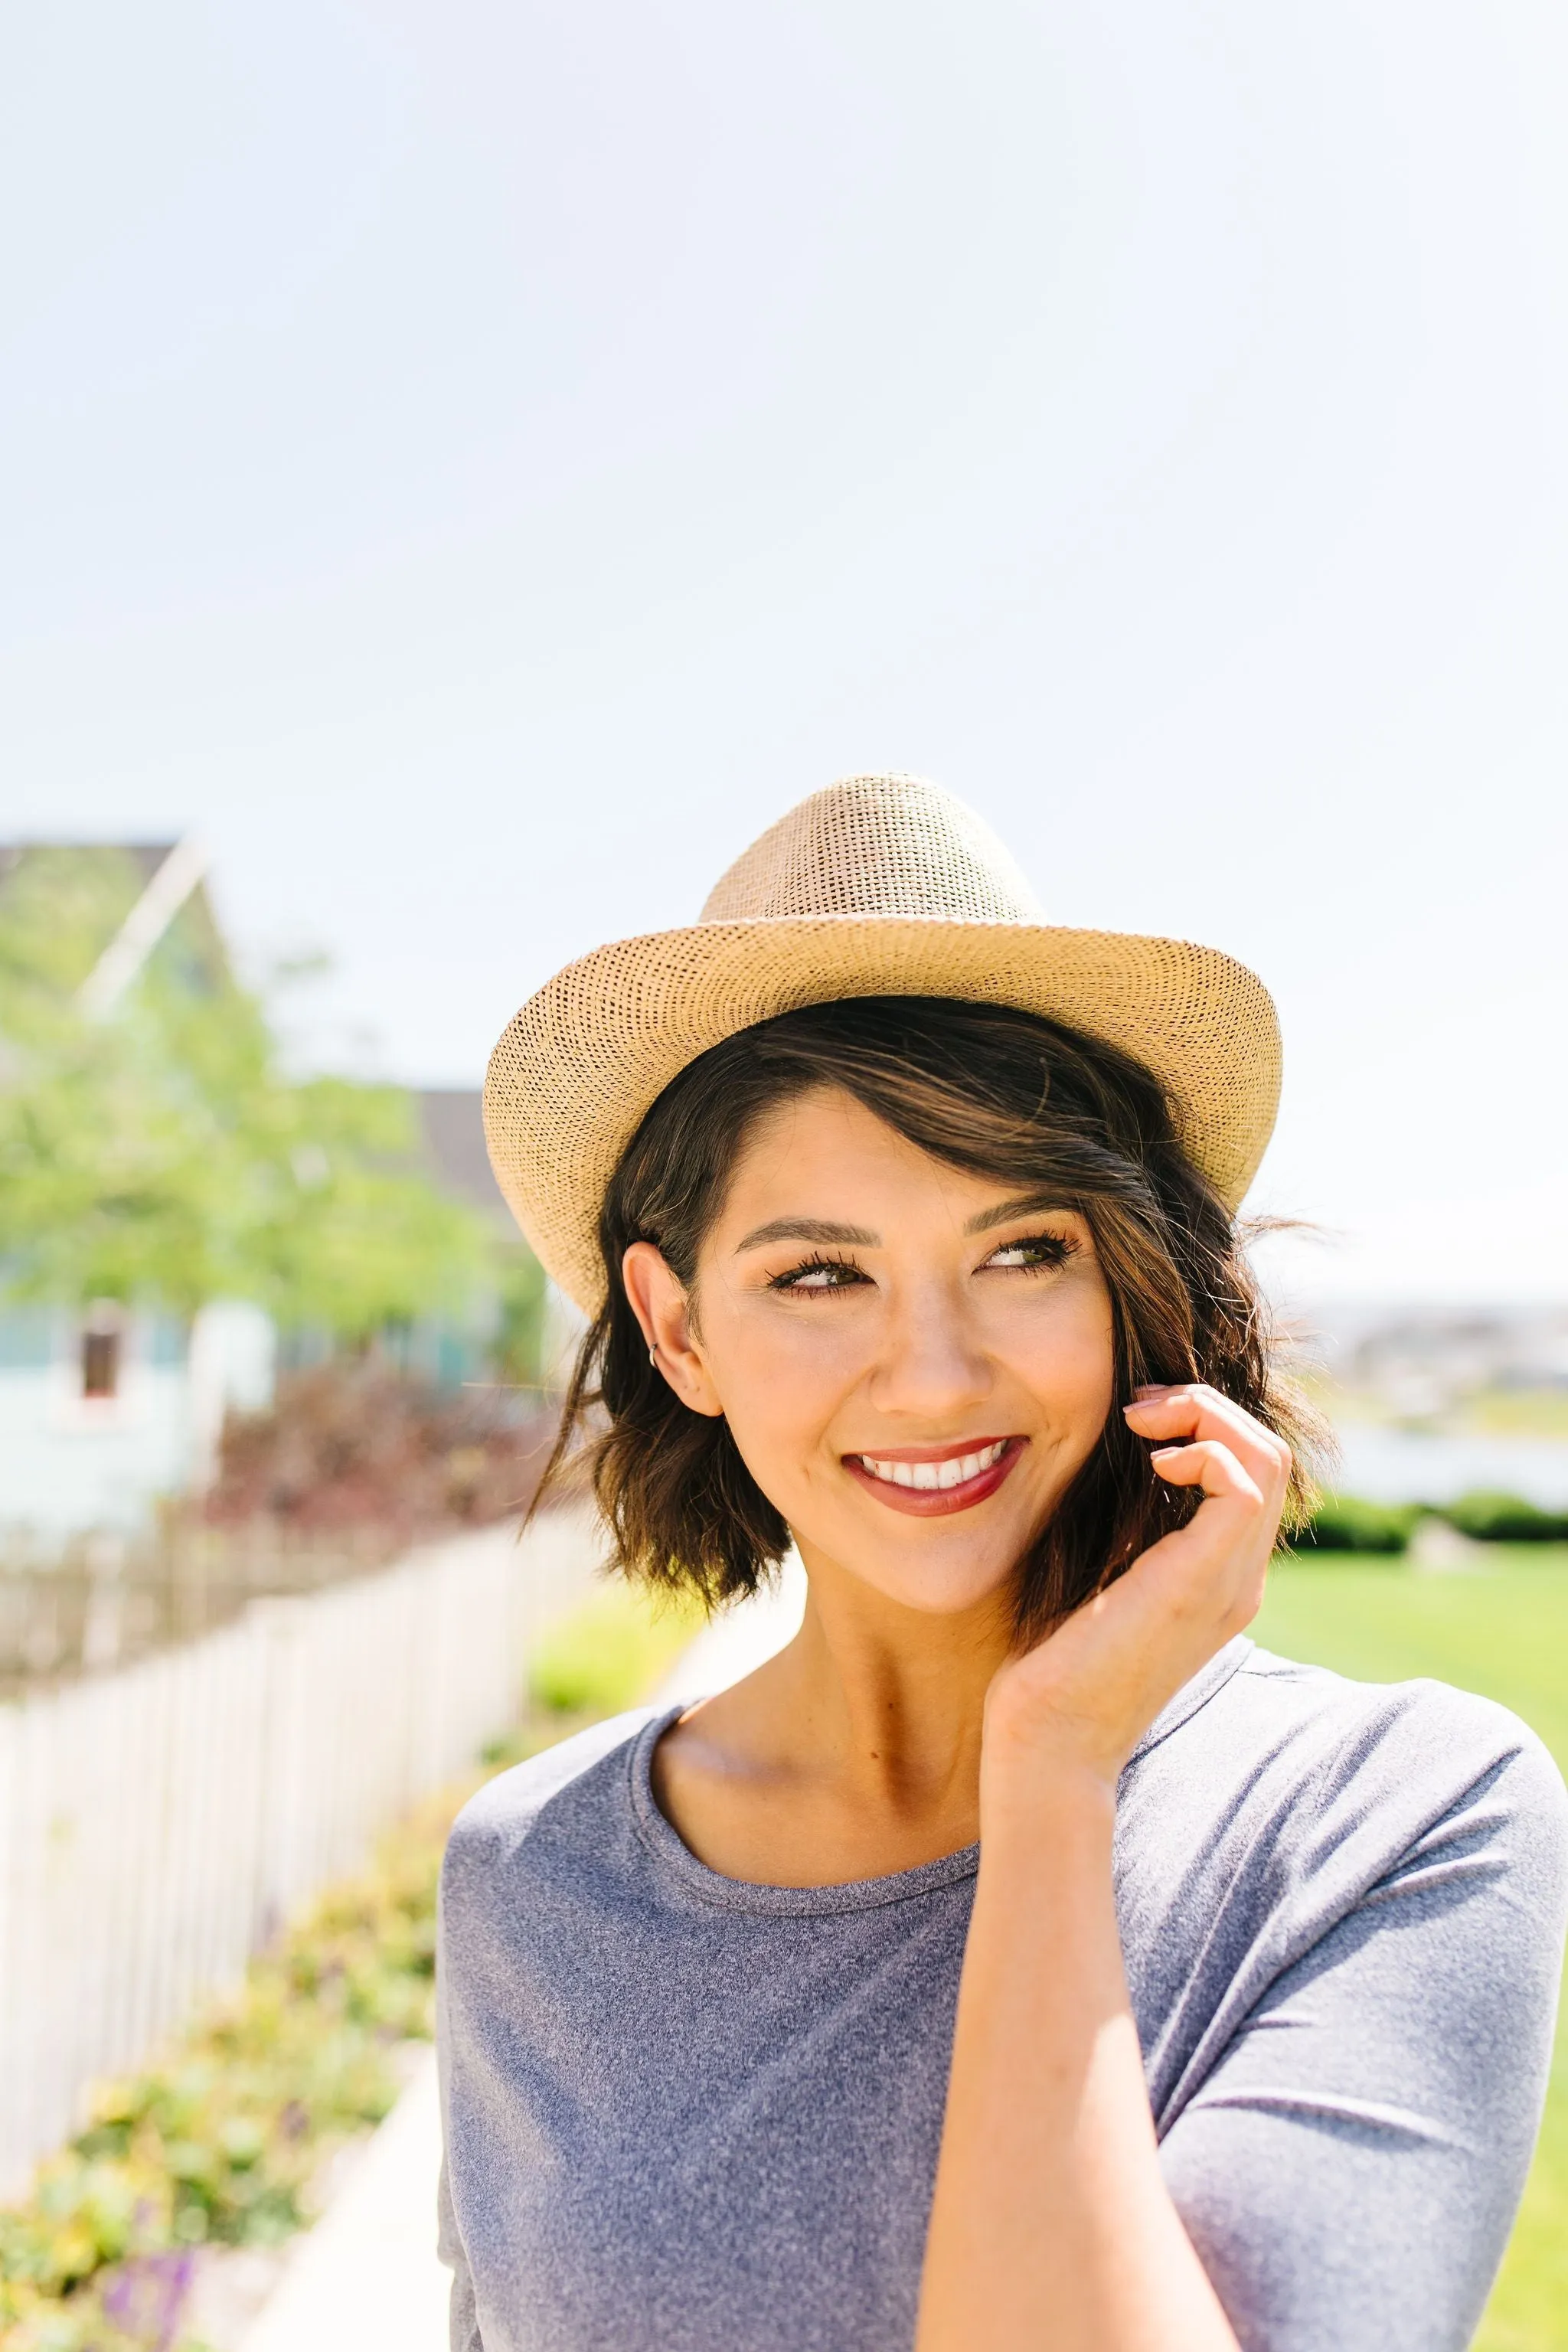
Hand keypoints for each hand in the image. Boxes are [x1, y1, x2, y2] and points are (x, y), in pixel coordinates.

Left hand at [983, 1385, 1290, 1799]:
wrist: (1050, 1740)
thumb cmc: (1051, 1664)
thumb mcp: (1095, 1574)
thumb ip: (1120, 1528)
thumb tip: (1108, 1460)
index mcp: (1217, 1577)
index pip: (1250, 1473)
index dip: (1203, 1425)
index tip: (1134, 1421)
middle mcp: (1239, 1579)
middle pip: (1269, 1454)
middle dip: (1206, 1408)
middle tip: (1138, 1411)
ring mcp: (1231, 1582)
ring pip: (1268, 1458)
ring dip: (1207, 1417)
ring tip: (1144, 1423)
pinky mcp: (1205, 1581)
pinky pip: (1244, 1485)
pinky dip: (1203, 1449)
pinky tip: (1153, 1464)